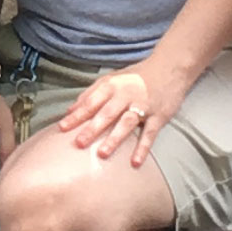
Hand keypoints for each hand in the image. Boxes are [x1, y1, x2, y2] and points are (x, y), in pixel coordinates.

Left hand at [56, 59, 186, 168]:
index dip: (76, 115)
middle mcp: (125, 95)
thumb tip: (70, 109)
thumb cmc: (135, 77)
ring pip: (126, 123)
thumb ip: (90, 93)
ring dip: (114, 138)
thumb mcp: (111, 79)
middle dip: (92, 128)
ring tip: (102, 155)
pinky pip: (150, 133)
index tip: (62, 128)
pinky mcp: (159, 115)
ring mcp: (143, 106)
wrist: (169, 68)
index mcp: (111, 85)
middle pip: (106, 113)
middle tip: (78, 143)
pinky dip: (143, 148)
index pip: (90, 102)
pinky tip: (135, 162)